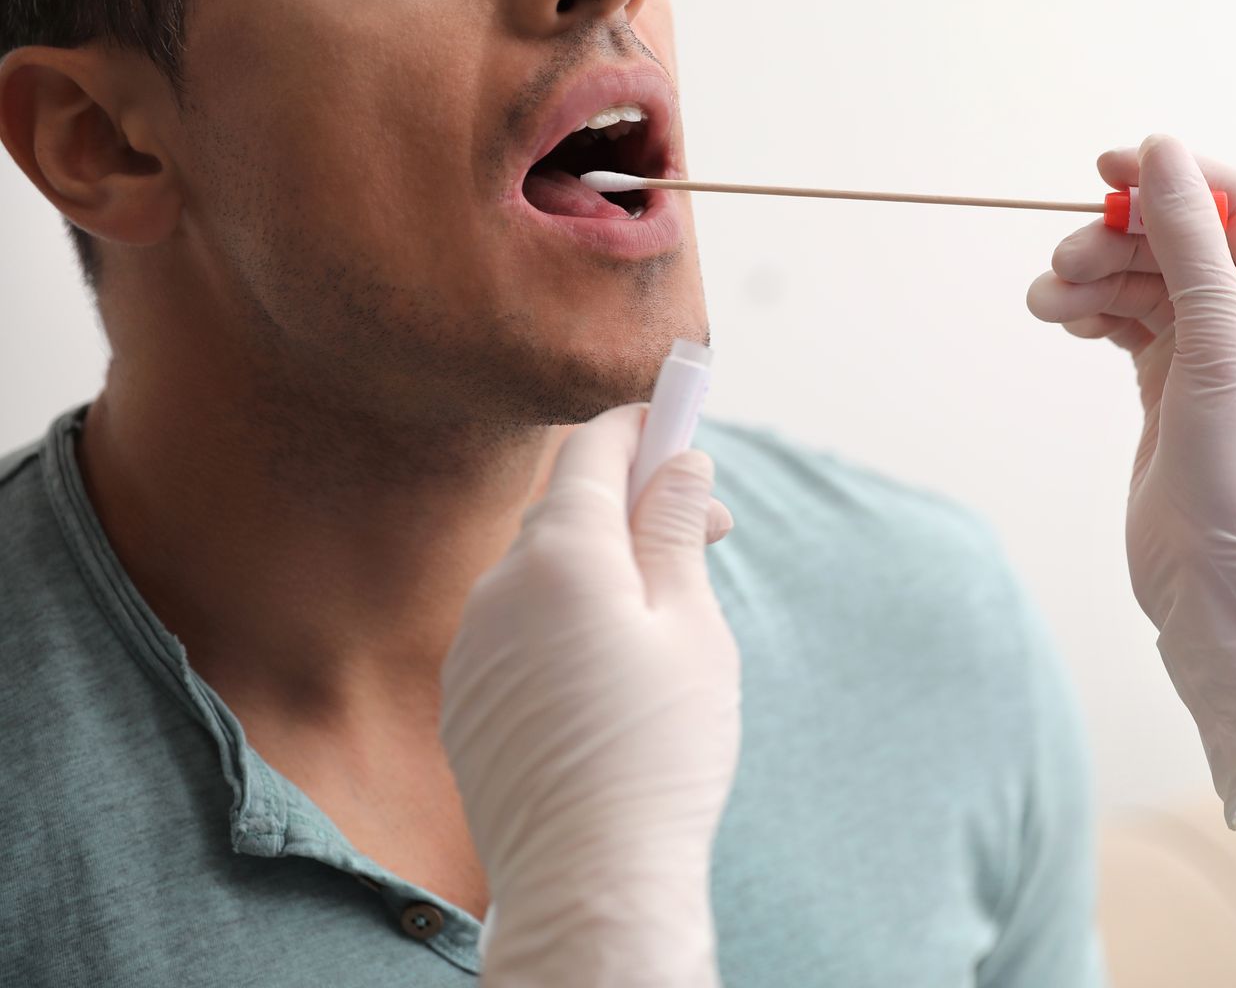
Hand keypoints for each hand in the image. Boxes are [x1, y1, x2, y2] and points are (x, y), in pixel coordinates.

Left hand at [441, 404, 737, 987]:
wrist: (589, 879)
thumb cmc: (659, 752)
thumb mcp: (692, 626)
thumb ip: (674, 530)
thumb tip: (677, 462)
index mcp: (561, 555)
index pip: (591, 450)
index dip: (639, 424)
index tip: (679, 419)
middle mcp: (500, 587)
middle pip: (567, 509)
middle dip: (632, 504)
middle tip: (707, 534)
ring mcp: (473, 645)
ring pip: (541, 572)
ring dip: (600, 567)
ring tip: (665, 619)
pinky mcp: (466, 699)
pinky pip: (518, 628)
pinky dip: (565, 621)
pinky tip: (611, 674)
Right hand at [1028, 135, 1235, 826]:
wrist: (1222, 578)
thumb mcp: (1218, 336)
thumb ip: (1187, 238)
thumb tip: (1160, 152)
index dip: (1174, 179)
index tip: (1106, 170)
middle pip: (1178, 241)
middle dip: (1116, 241)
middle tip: (1063, 261)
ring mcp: (1212, 353)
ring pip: (1143, 281)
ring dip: (1092, 279)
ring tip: (1049, 302)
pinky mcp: (1170, 386)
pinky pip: (1126, 322)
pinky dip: (1092, 312)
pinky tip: (1062, 319)